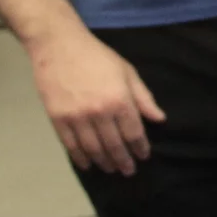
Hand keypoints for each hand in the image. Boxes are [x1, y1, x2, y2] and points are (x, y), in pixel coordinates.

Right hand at [30, 25, 165, 175]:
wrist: (58, 46)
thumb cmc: (97, 56)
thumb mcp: (127, 72)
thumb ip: (143, 98)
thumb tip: (159, 119)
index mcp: (120, 100)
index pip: (134, 133)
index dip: (140, 148)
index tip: (143, 157)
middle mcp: (99, 112)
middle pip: (114, 145)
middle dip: (123, 160)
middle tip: (128, 171)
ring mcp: (76, 117)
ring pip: (93, 149)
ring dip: (103, 162)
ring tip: (111, 169)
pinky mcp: (57, 118)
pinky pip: (70, 145)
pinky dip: (80, 158)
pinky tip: (87, 164)